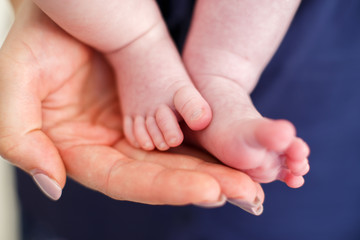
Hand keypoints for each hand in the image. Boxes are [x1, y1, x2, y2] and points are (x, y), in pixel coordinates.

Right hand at [0, 2, 263, 214]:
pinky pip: (188, 131)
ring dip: (218, 170)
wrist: (68, 11)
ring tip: (254, 181)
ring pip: (181, 158)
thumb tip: (53, 185)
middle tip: (248, 193)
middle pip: (163, 177)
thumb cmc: (38, 41)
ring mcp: (137, 128)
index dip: (166, 189)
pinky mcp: (156, 107)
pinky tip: (242, 155)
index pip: (127, 181)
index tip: (210, 191)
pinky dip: (214, 144)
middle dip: (206, 185)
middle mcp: (114, 146)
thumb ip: (19, 137)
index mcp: (82, 150)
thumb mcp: (16, 83)